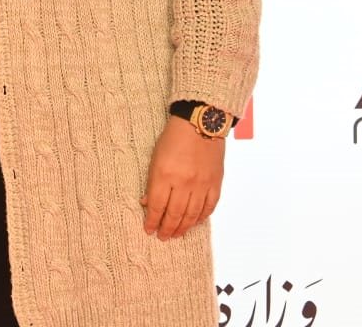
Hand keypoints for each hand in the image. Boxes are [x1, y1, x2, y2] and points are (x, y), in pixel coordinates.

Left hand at [140, 115, 224, 240]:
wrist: (200, 124)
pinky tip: (194, 223)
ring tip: (176, 235)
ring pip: (191, 215)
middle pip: (174, 214)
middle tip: (162, 237)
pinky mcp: (215, 183)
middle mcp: (183, 182)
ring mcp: (201, 184)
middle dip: (166, 229)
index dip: (151, 221)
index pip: (156, 206)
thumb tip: (147, 203)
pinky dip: (200, 218)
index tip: (148, 230)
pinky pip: (208, 207)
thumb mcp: (155, 157)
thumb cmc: (174, 138)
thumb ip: (152, 182)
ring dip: (182, 228)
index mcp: (164, 174)